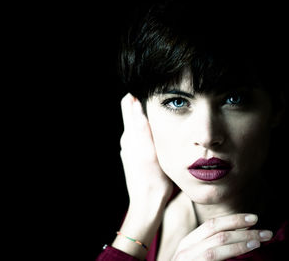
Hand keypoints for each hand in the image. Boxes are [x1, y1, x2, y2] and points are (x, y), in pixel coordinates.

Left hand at [120, 93, 172, 209]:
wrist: (147, 202)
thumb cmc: (152, 179)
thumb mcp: (149, 150)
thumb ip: (141, 126)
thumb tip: (135, 102)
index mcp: (131, 135)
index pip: (128, 105)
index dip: (136, 93)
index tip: (150, 85)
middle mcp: (128, 140)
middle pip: (132, 113)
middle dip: (141, 101)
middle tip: (159, 94)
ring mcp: (131, 149)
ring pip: (137, 124)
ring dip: (145, 115)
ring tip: (161, 108)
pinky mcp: (136, 157)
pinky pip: (140, 136)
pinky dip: (147, 128)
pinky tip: (158, 131)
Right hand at [172, 214, 272, 260]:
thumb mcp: (196, 256)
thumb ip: (211, 246)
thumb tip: (239, 235)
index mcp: (188, 242)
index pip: (212, 224)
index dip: (234, 219)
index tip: (253, 218)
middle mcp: (186, 249)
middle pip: (218, 233)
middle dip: (244, 230)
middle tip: (266, 232)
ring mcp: (189, 260)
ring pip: (218, 244)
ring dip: (242, 241)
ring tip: (259, 241)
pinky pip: (214, 257)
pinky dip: (234, 251)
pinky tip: (248, 251)